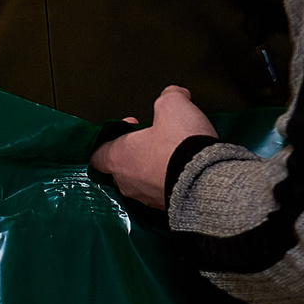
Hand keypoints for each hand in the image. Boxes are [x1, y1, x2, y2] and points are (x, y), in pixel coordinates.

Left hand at [90, 84, 218, 209]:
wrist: (206, 180)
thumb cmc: (181, 147)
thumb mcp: (172, 105)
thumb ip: (168, 97)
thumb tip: (174, 95)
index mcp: (118, 157)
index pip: (97, 153)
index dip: (112, 137)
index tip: (129, 127)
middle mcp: (127, 181)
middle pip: (121, 166)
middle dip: (136, 151)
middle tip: (153, 138)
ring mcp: (146, 197)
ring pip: (142, 181)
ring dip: (153, 167)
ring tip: (173, 153)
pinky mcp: (166, 207)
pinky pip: (161, 192)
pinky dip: (169, 181)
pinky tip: (185, 169)